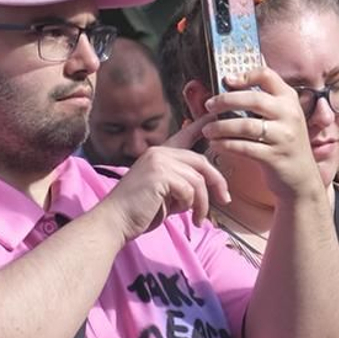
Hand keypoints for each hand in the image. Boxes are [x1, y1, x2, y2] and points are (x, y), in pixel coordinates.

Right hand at [105, 128, 228, 240]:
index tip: (214, 117)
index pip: (185, 135)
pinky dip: (187, 205)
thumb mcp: (165, 193)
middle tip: (224, 199)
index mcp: (158, 154)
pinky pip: (189, 190)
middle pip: (201, 162)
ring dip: (201, 203)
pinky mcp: (159, 175)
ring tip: (196, 218)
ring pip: (198, 180)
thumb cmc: (138, 211)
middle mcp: (159, 153)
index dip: (202, 125)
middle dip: (217, 182)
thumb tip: (204, 187)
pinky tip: (176, 212)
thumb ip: (181, 184)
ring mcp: (159, 162)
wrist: (114, 220)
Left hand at [198, 71, 316, 201]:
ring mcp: (284, 136)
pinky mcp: (276, 157)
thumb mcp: (281, 118)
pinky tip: (215, 144)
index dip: (245, 75)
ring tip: (207, 130)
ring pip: (246, 125)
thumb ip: (262, 103)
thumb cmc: (283, 145)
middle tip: (209, 105)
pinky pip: (245, 147)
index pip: (267, 76)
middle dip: (226, 101)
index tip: (226, 80)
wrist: (301, 179)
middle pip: (253, 99)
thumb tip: (230, 85)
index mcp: (289, 100)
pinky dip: (226, 145)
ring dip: (221, 126)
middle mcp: (290, 114)